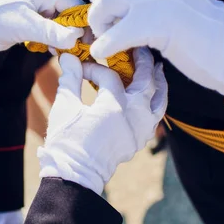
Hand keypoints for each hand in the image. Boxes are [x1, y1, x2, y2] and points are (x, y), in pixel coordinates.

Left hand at [0, 0, 83, 51]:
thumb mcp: (25, 25)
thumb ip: (50, 32)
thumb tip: (75, 39)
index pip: (76, 5)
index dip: (85, 23)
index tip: (93, 41)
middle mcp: (46, 0)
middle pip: (72, 16)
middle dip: (77, 34)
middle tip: (84, 52)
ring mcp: (41, 12)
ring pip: (63, 26)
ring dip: (67, 40)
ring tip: (71, 55)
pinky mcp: (36, 23)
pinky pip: (53, 33)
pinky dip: (56, 43)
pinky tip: (55, 53)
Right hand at [38, 48, 167, 193]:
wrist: (74, 176)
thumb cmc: (66, 142)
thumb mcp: (65, 108)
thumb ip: (69, 79)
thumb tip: (68, 56)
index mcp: (113, 107)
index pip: (110, 77)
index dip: (96, 68)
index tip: (83, 67)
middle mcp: (133, 117)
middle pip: (146, 82)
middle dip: (142, 63)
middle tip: (138, 48)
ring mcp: (140, 131)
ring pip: (159, 100)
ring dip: (158, 82)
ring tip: (157, 68)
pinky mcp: (140, 140)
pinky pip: (156, 117)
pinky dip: (157, 102)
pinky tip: (153, 95)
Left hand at [88, 0, 223, 106]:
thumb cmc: (208, 34)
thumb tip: (121, 5)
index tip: (103, 2)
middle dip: (97, 1)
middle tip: (104, 24)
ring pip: (105, 1)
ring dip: (99, 23)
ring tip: (109, 38)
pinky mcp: (157, 24)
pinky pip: (114, 34)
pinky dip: (104, 46)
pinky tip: (107, 53)